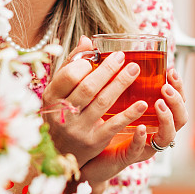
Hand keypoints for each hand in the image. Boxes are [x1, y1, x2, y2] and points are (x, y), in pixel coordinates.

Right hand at [42, 36, 151, 166]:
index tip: (98, 58)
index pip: (68, 76)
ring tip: (134, 69)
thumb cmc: (60, 115)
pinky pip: (114, 125)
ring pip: (103, 102)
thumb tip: (87, 40)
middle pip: (88, 87)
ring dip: (121, 84)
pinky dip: (129, 113)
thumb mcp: (57, 91)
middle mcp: (63, 114)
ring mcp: (78, 129)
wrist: (57, 153)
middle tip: (123, 57)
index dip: (85, 64)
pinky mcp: (94, 142)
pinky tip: (143, 102)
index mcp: (51, 97)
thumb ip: (71, 65)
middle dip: (108, 69)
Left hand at [72, 66, 187, 186]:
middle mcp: (155, 130)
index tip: (171, 70)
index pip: (178, 100)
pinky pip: (139, 150)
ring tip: (159, 104)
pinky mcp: (129, 155)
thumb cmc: (102, 122)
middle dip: (177, 100)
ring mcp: (145, 144)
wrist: (90, 154)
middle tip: (166, 87)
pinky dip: (141, 139)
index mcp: (155, 114)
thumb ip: (106, 72)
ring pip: (168, 136)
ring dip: (167, 119)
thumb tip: (89, 41)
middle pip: (181, 118)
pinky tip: (139, 128)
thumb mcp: (110, 96)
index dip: (179, 86)